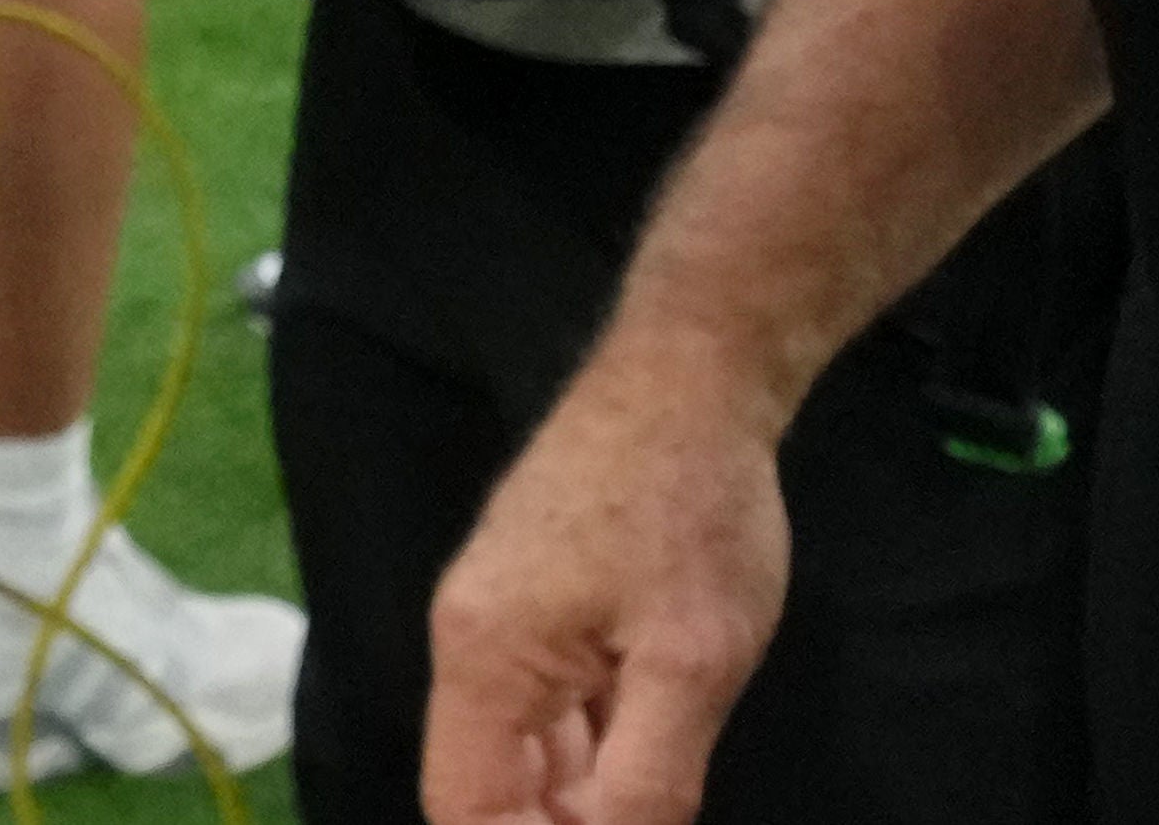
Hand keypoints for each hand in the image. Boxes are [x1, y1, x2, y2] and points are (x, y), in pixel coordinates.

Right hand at [420, 345, 793, 824]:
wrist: (693, 378)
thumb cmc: (691, 512)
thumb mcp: (689, 664)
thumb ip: (647, 780)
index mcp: (482, 657)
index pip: (466, 807)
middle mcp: (470, 639)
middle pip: (490, 782)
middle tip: (650, 820)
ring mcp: (500, 614)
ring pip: (524, 747)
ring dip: (583, 796)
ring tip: (658, 801)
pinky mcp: (537, 597)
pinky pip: (548, 704)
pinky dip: (594, 748)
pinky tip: (649, 756)